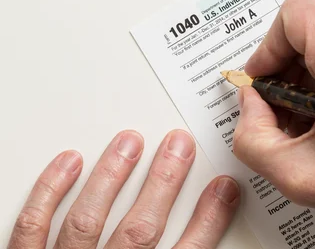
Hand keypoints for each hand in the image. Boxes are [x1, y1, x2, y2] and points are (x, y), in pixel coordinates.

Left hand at [9, 130, 239, 248]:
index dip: (208, 220)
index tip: (222, 190)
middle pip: (140, 230)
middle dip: (164, 183)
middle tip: (178, 146)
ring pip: (87, 221)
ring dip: (111, 177)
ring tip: (129, 143)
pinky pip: (31, 228)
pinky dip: (48, 193)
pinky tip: (68, 164)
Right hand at [233, 0, 314, 244]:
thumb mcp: (301, 177)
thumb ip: (252, 138)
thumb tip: (250, 104)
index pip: (296, 15)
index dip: (267, 46)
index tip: (263, 77)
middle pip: (305, 31)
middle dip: (282, 70)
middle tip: (278, 109)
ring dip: (301, 79)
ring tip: (304, 121)